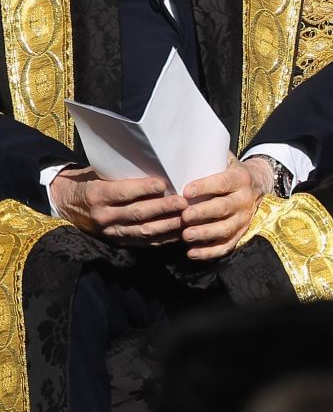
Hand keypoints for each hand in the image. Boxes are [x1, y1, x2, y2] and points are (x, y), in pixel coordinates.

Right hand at [49, 168, 184, 245]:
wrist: (66, 203)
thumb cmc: (90, 182)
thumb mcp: (99, 174)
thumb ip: (122, 175)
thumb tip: (156, 168)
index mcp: (97, 195)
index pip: (123, 192)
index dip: (144, 189)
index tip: (163, 184)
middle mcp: (103, 216)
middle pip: (137, 213)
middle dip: (163, 208)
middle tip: (183, 202)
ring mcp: (111, 232)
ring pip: (143, 230)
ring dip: (167, 225)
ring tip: (187, 218)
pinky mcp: (118, 242)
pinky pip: (144, 242)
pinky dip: (163, 238)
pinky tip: (179, 232)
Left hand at [179, 157, 272, 260]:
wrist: (257, 185)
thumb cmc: (229, 171)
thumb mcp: (225, 160)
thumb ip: (208, 158)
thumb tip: (179, 155)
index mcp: (240, 179)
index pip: (222, 183)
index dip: (205, 187)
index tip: (186, 191)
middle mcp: (244, 200)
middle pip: (223, 208)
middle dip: (203, 213)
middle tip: (184, 216)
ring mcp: (244, 219)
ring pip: (225, 229)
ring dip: (205, 233)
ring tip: (186, 235)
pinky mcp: (240, 233)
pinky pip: (226, 246)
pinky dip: (209, 252)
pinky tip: (192, 253)